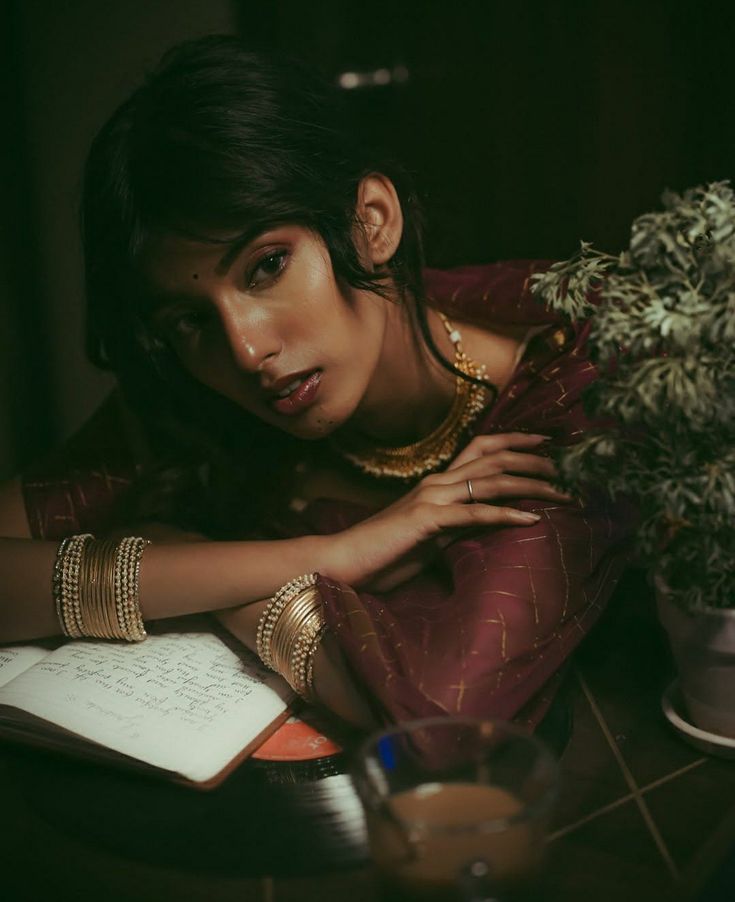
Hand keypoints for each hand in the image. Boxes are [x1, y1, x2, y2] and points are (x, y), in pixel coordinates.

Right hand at [323, 432, 571, 589]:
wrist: (344, 562)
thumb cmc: (384, 553)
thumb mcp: (432, 536)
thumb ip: (461, 523)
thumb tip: (492, 518)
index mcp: (437, 484)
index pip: (482, 449)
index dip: (515, 441)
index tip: (546, 444)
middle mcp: (437, 483)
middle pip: (494, 458)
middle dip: (533, 460)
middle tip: (565, 469)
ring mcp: (431, 498)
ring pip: (490, 480)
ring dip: (530, 485)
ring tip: (561, 492)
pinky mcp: (426, 520)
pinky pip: (474, 513)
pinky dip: (506, 514)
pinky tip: (532, 519)